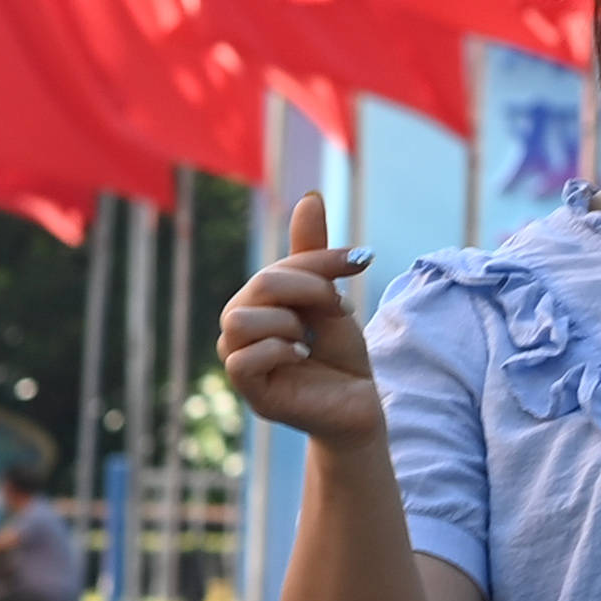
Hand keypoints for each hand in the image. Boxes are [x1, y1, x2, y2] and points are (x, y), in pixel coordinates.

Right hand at [218, 190, 382, 448]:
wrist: (359, 402)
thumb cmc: (340, 353)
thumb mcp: (330, 297)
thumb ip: (313, 254)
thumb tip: (309, 198)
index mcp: (255, 305)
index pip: (275, 268)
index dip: (320, 260)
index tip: (362, 260)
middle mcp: (238, 331)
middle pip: (258, 286)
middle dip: (309, 289)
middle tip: (338, 308)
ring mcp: (240, 362)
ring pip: (239, 321)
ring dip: (288, 324)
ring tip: (308, 341)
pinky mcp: (250, 392)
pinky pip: (240, 360)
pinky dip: (279, 352)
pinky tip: (302, 358)